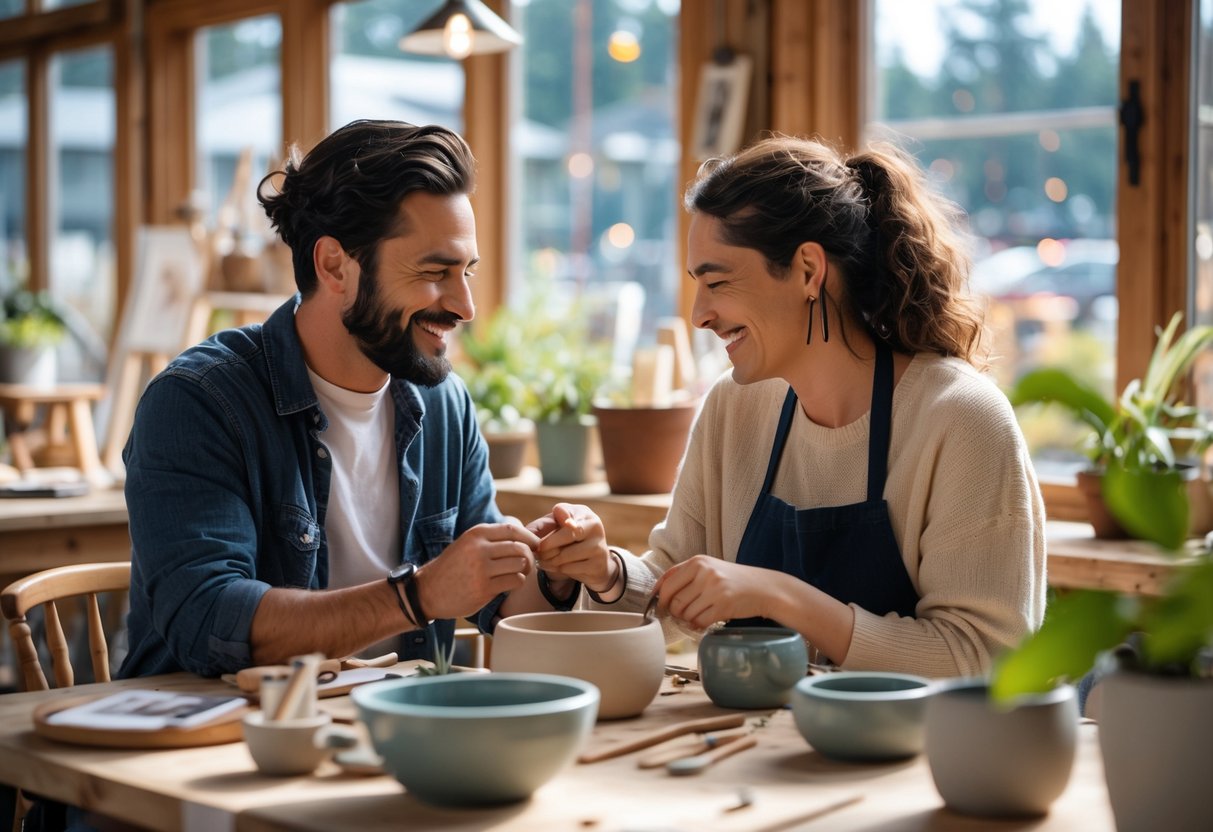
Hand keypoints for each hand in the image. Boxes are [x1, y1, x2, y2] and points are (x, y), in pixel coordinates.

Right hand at [415, 522, 540, 619]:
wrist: (428, 590)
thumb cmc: (452, 567)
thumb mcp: (467, 544)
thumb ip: (491, 539)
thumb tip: (525, 537)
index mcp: (476, 534)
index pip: (512, 530)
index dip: (529, 537)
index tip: (536, 544)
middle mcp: (479, 549)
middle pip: (520, 548)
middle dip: (529, 556)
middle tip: (527, 564)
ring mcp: (481, 569)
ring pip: (520, 565)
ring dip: (524, 570)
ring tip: (517, 574)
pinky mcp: (484, 589)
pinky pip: (515, 581)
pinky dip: (517, 582)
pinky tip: (507, 584)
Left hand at [529, 503, 614, 592]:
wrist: (594, 560)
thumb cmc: (570, 538)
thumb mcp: (558, 526)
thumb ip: (542, 525)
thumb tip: (528, 532)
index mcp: (584, 514)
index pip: (567, 513)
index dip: (562, 518)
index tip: (559, 524)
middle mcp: (595, 527)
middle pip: (567, 534)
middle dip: (547, 545)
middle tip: (538, 551)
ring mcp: (598, 547)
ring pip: (565, 555)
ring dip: (550, 560)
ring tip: (545, 560)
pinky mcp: (597, 565)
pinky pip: (569, 568)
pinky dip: (558, 569)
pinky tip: (556, 567)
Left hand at [654, 556, 774, 629]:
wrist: (763, 587)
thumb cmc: (732, 579)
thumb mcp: (709, 568)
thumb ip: (685, 575)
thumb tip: (658, 591)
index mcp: (698, 562)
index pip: (667, 582)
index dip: (660, 598)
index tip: (660, 606)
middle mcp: (705, 573)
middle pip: (674, 600)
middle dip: (674, 612)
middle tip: (680, 615)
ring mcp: (714, 589)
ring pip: (685, 613)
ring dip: (687, 619)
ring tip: (696, 615)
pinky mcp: (723, 606)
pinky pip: (699, 621)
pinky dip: (698, 625)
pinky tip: (704, 621)